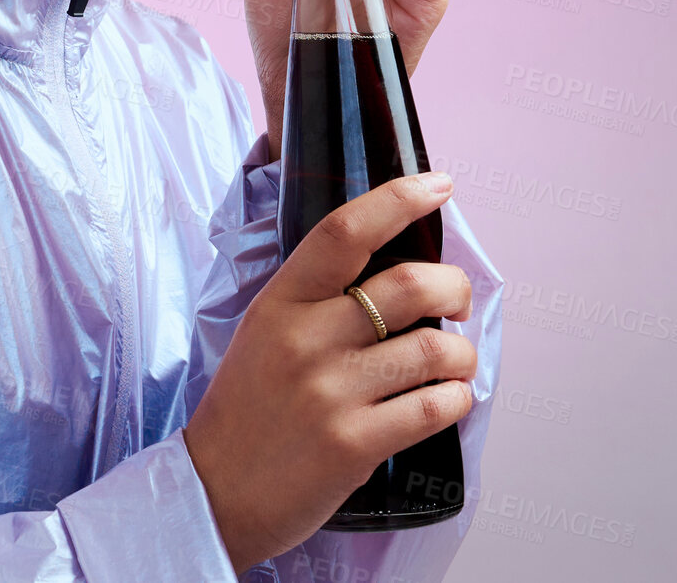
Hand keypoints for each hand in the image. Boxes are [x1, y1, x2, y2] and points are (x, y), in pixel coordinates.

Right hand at [182, 172, 475, 572]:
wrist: (213, 490)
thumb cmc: (245, 408)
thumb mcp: (263, 331)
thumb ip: (315, 299)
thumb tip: (391, 270)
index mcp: (280, 301)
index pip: (344, 231)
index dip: (398, 199)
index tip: (438, 185)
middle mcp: (306, 339)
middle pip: (409, 285)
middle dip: (455, 288)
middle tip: (458, 300)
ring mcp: (331, 392)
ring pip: (435, 349)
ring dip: (462, 354)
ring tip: (455, 362)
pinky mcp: (355, 444)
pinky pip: (435, 408)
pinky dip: (457, 399)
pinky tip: (447, 399)